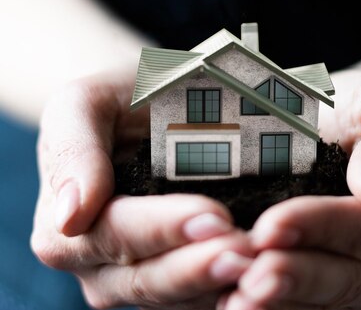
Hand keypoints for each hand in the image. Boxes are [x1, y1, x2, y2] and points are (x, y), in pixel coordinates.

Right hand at [31, 72, 254, 308]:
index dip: (162, 229)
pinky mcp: (180, 279)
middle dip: (198, 267)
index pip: (113, 234)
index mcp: (66, 226)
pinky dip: (233, 292)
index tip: (213, 216)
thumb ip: (73, 151)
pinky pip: (202, 298)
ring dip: (219, 284)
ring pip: (178, 297)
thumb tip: (69, 218)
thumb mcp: (86, 104)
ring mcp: (141, 277)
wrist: (153, 104)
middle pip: (146, 278)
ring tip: (261, 263)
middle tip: (247, 251)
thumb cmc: (120, 99)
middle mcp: (99, 264)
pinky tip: (265, 280)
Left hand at [222, 71, 360, 308]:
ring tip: (233, 299)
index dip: (324, 229)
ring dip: (278, 306)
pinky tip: (231, 301)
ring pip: (325, 309)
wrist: (347, 125)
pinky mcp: (331, 299)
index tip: (272, 225)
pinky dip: (271, 309)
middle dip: (298, 280)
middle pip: (351, 283)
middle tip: (250, 278)